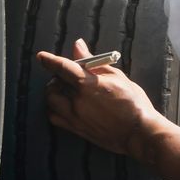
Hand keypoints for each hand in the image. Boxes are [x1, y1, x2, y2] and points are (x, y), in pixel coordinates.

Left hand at [37, 38, 159, 157]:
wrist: (138, 133)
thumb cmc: (133, 103)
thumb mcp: (117, 77)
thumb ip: (94, 62)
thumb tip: (78, 46)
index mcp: (88, 85)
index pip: (62, 68)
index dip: (50, 60)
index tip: (41, 56)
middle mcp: (77, 102)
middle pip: (53, 86)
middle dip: (57, 78)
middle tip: (69, 76)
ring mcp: (75, 118)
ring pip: (51, 102)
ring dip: (54, 94)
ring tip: (66, 91)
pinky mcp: (76, 130)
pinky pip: (54, 118)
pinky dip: (55, 109)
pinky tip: (65, 106)